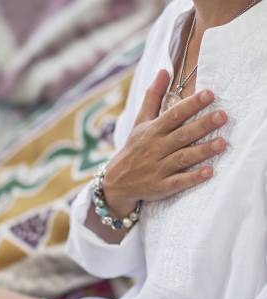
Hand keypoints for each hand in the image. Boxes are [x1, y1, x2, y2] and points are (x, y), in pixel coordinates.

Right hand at [102, 69, 227, 214]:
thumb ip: (153, 97)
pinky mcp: (160, 187)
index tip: (209, 94)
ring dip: (202, 151)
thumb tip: (164, 70)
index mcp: (152, 131)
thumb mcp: (140, 122)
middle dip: (202, 125)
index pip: (173, 115)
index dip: (191, 104)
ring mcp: (157, 168)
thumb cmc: (134, 148)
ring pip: (182, 158)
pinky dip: (192, 178)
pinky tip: (208, 173)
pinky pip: (177, 182)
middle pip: (181, 135)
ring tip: (222, 143)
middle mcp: (155, 149)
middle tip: (223, 116)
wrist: (116, 183)